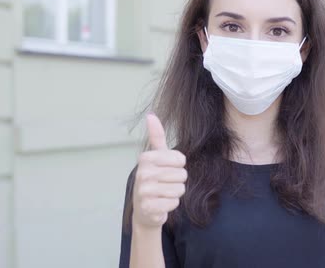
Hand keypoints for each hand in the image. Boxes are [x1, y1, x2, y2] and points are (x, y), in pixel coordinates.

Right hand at [132, 113, 187, 229]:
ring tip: (163, 193)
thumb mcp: (156, 156)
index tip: (167, 168)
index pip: (180, 159)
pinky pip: (174, 203)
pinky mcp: (148, 208)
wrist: (144, 209)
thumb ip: (156, 136)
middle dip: (178, 181)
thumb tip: (151, 115)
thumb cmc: (153, 178)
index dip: (178, 165)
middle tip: (165, 183)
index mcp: (145, 158)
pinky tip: (161, 204)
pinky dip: (171, 205)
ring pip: (180, 189)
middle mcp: (142, 173)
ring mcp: (144, 192)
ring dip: (175, 193)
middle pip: (182, 175)